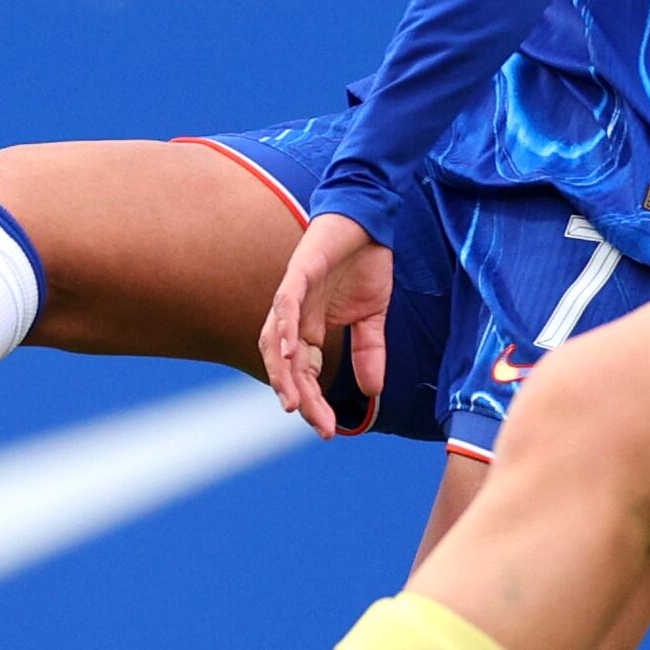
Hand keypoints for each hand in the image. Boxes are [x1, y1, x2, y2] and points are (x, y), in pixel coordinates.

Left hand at [260, 211, 393, 437]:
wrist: (370, 219)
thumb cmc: (364, 262)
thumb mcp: (373, 316)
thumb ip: (369, 351)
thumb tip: (373, 391)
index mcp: (310, 328)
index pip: (305, 374)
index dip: (315, 402)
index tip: (330, 430)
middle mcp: (294, 316)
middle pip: (287, 366)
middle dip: (301, 397)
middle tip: (318, 425)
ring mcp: (293, 295)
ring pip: (276, 341)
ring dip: (283, 373)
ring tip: (293, 402)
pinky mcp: (299, 272)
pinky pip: (285, 304)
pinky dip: (285, 328)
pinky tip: (293, 353)